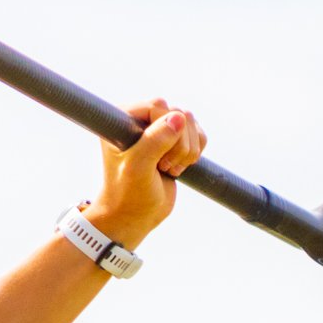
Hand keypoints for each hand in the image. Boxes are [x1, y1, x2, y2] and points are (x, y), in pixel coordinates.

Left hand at [87, 98, 205, 248]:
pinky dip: (195, 152)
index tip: (156, 158)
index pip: (158, 106)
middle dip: (178, 144)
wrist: (136, 216)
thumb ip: (155, 141)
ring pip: (190, 122)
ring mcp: (160, 128)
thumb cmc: (129, 194)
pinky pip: (198, 134)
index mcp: (123, 118)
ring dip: (187, 151)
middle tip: (161, 166)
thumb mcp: (138, 168)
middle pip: (178, 113)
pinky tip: (178, 167)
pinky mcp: (175, 141)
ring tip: (167, 169)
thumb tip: (179, 117)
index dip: (165, 130)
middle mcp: (141, 119)